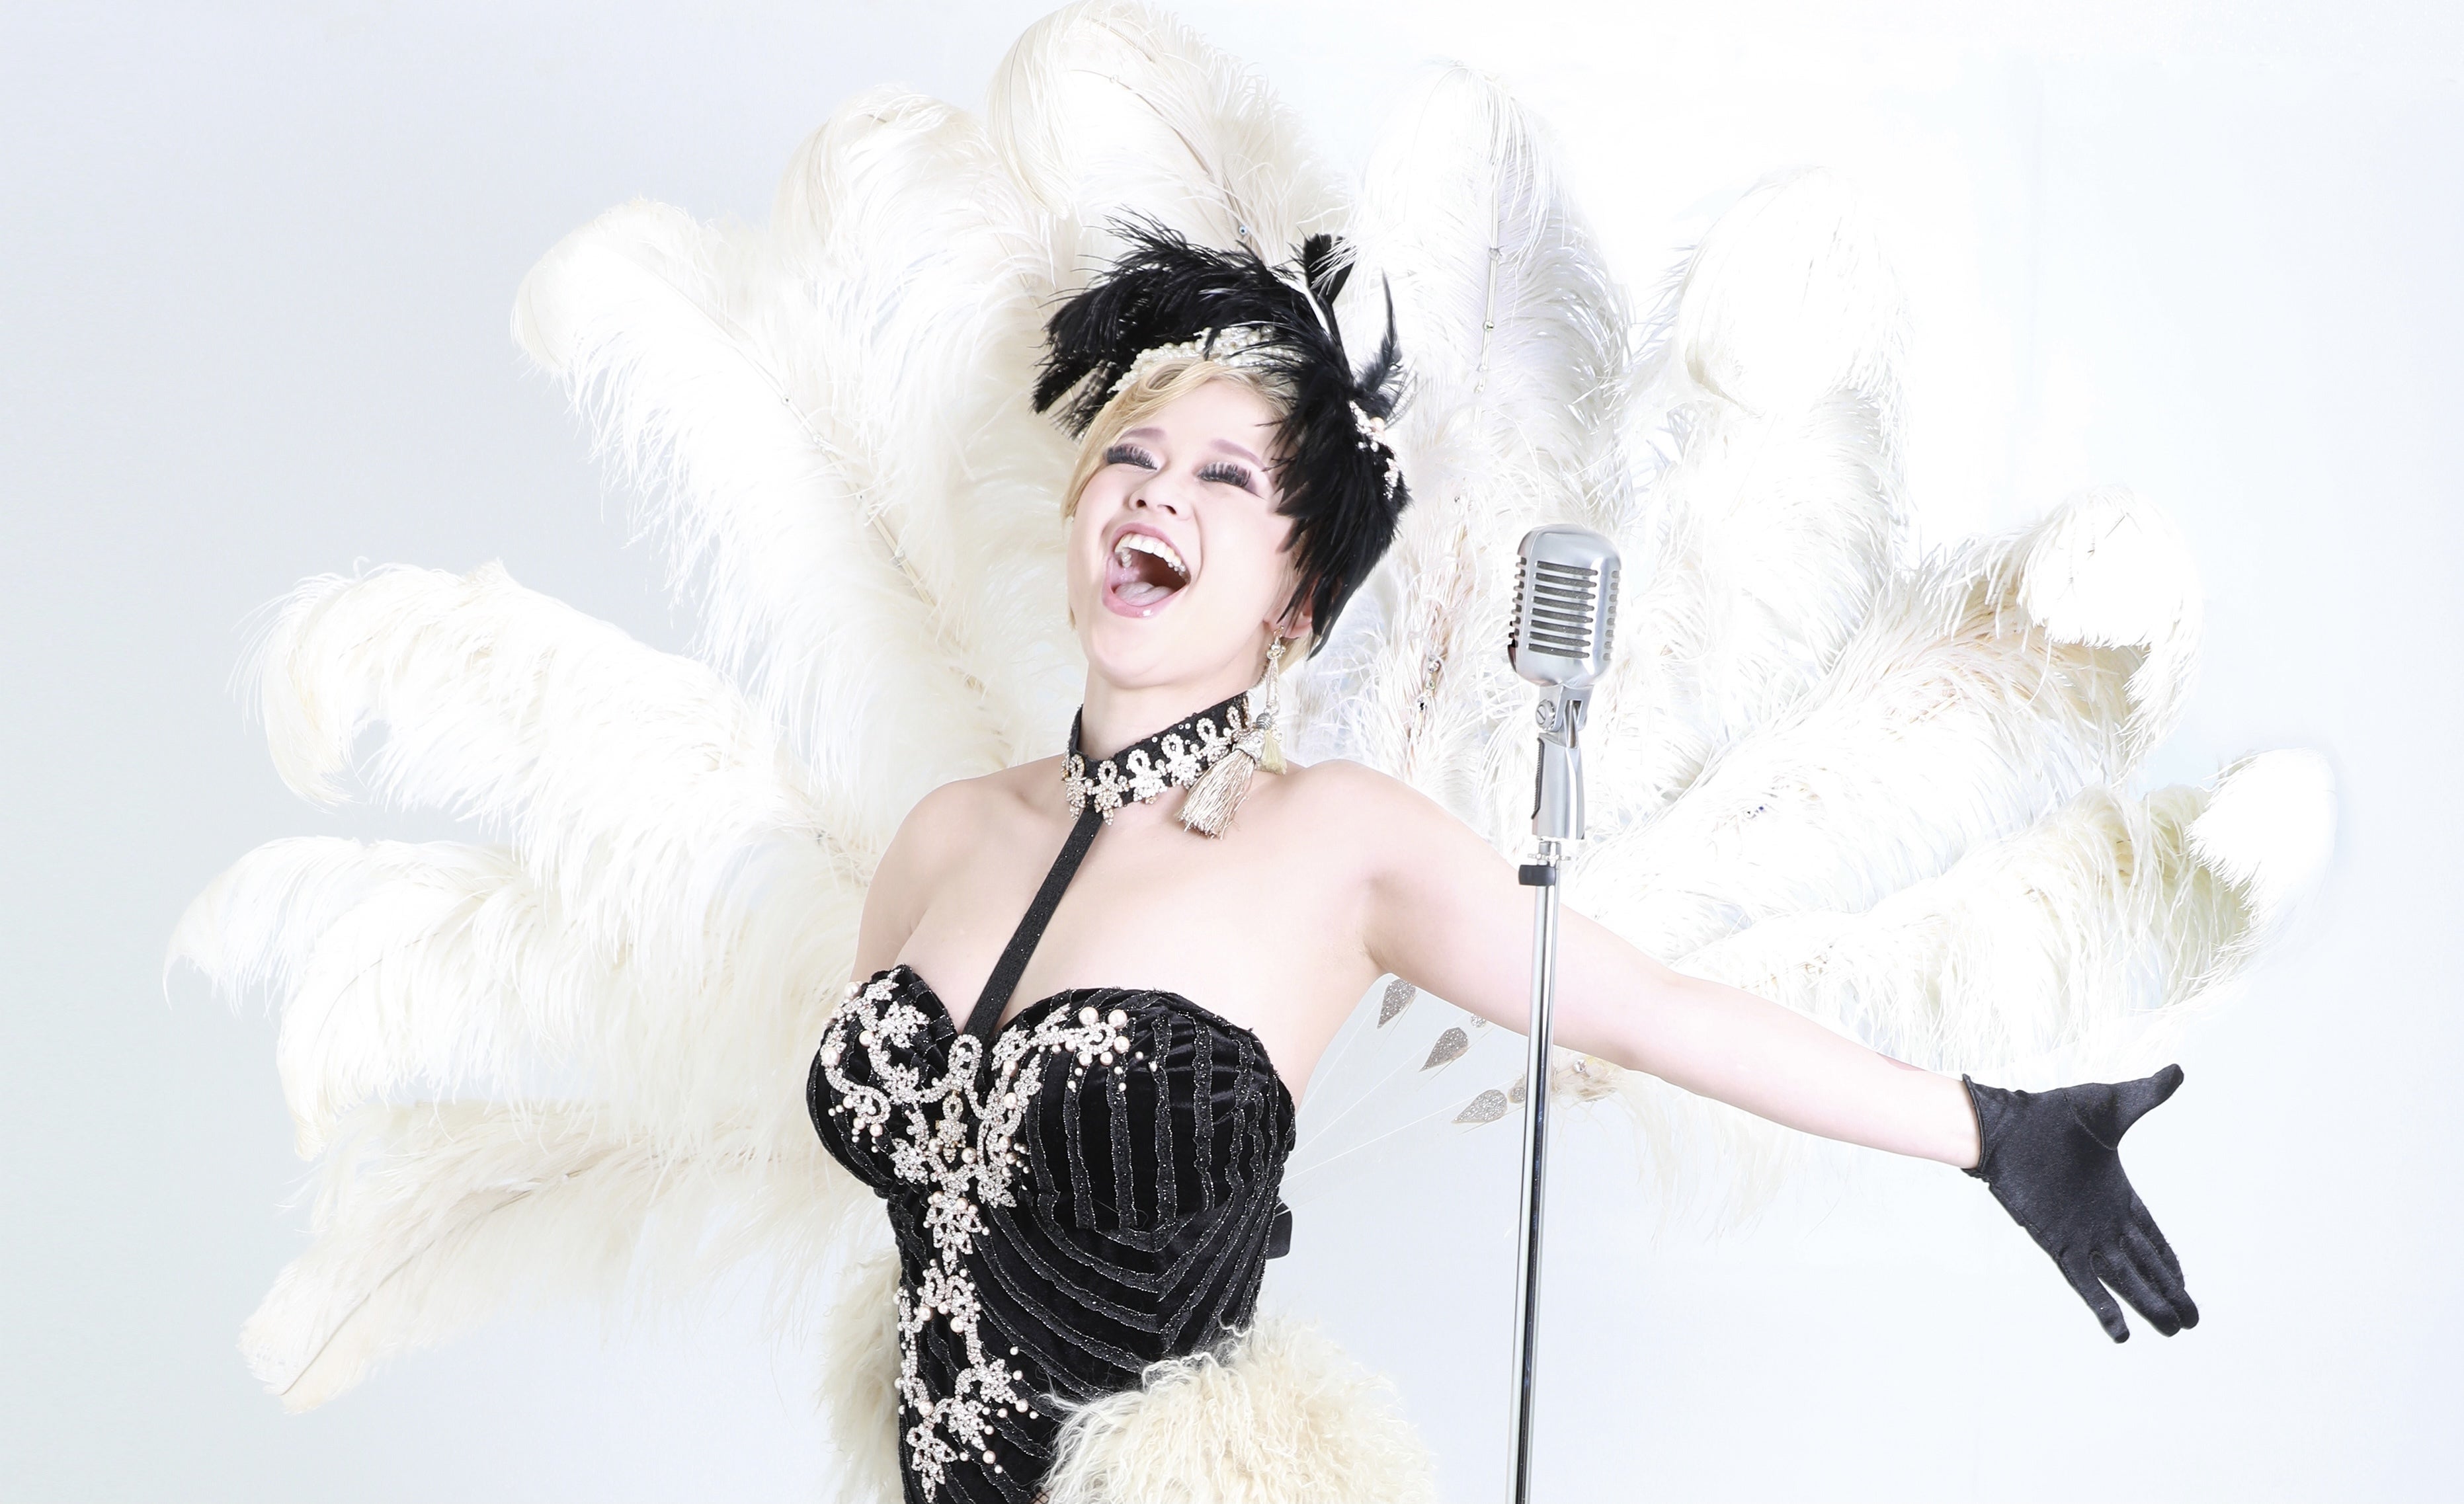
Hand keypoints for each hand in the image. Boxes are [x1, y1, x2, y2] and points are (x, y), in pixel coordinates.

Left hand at [1961, 1066, 2198, 1341]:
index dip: (2171, 1264)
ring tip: (2171, 1331)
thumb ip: (2146, 1095)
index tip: (2188, 1286)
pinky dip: (2102, 1308)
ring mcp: (2081, 1235)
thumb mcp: (2110, 1105)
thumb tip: (2179, 1071)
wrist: (2005, 1126)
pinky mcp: (2057, 1243)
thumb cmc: (2053, 1113)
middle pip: (2144, 1267)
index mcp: (2120, 1196)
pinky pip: (2084, 1284)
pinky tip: (2121, 1334)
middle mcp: (2103, 1222)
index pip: (2154, 1239)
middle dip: (2169, 1293)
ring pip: (2122, 1281)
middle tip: (2191, 1322)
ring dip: (2146, 1305)